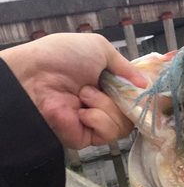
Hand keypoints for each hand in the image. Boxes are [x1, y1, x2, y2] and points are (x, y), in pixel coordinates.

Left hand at [1, 33, 145, 148]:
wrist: (36, 76)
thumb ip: (126, 66)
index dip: (141, 96)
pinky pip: (108, 134)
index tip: (144, 90)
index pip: (134, 97)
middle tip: (106, 87)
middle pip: (133, 114)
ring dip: (106, 106)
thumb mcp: (100, 48)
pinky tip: (82, 112)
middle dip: (124, 100)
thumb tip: (145, 84)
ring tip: (84, 94)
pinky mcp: (87, 137)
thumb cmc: (62, 57)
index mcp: (106, 84)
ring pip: (123, 125)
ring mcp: (95, 122)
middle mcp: (103, 104)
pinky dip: (98, 120)